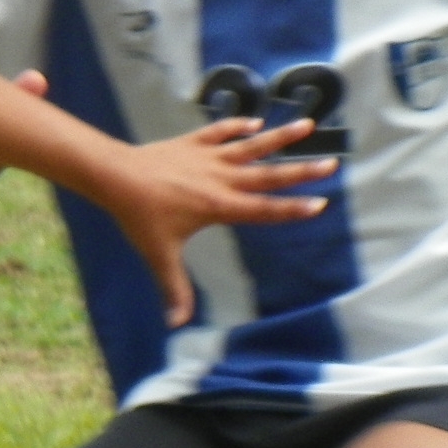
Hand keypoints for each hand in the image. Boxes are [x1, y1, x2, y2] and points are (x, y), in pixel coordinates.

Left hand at [107, 118, 339, 328]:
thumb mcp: (159, 256)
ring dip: (280, 136)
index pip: (264, 210)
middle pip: (268, 175)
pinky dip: (237, 126)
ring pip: (252, 145)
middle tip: (332, 164)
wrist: (116, 177)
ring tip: (308, 125)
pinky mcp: (193, 142)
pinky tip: (254, 123)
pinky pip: (220, 131)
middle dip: (301, 171)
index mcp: (219, 206)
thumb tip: (176, 324)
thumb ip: (174, 289)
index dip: (292, 209)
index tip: (320, 204)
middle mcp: (221, 179)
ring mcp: (208, 158)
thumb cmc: (139, 217)